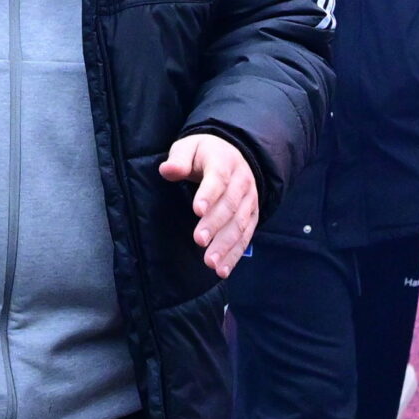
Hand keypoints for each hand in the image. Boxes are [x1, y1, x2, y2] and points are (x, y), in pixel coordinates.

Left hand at [159, 134, 257, 278]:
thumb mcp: (189, 148)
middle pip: (230, 204)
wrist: (234, 154)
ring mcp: (249, 201)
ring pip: (240, 224)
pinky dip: (234, 255)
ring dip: (226, 245)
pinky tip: (222, 271)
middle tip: (199, 240)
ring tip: (210, 262)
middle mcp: (241, 182)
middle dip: (215, 224)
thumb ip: (179, 159)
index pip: (218, 178)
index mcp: (224, 162)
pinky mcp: (251, 217)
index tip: (197, 209)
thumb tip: (167, 170)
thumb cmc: (203, 155)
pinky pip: (245, 237)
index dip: (208, 194)